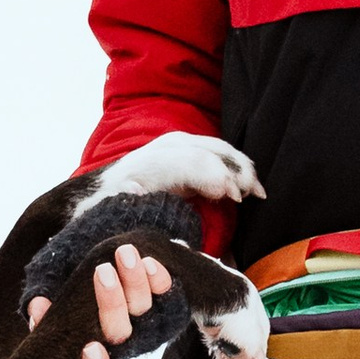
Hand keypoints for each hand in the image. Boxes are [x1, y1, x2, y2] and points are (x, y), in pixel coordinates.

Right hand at [26, 240, 171, 358]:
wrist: (106, 266)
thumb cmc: (70, 293)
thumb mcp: (53, 303)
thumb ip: (44, 310)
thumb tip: (37, 308)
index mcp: (89, 351)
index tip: (90, 348)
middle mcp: (119, 340)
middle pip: (119, 331)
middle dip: (112, 302)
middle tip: (102, 270)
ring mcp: (143, 322)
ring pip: (142, 308)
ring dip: (135, 281)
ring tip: (124, 252)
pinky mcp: (163, 301)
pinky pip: (165, 293)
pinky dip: (158, 279)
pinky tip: (149, 263)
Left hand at [90, 131, 265, 206]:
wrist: (103, 193)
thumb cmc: (113, 210)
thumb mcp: (120, 213)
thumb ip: (135, 208)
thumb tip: (143, 199)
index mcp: (147, 164)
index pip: (190, 161)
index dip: (216, 177)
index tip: (233, 198)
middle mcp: (164, 148)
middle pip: (211, 151)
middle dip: (236, 171)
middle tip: (252, 197)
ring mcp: (178, 145)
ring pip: (220, 149)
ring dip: (241, 169)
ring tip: (255, 194)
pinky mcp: (188, 149)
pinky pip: (220, 152)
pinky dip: (238, 167)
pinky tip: (250, 187)